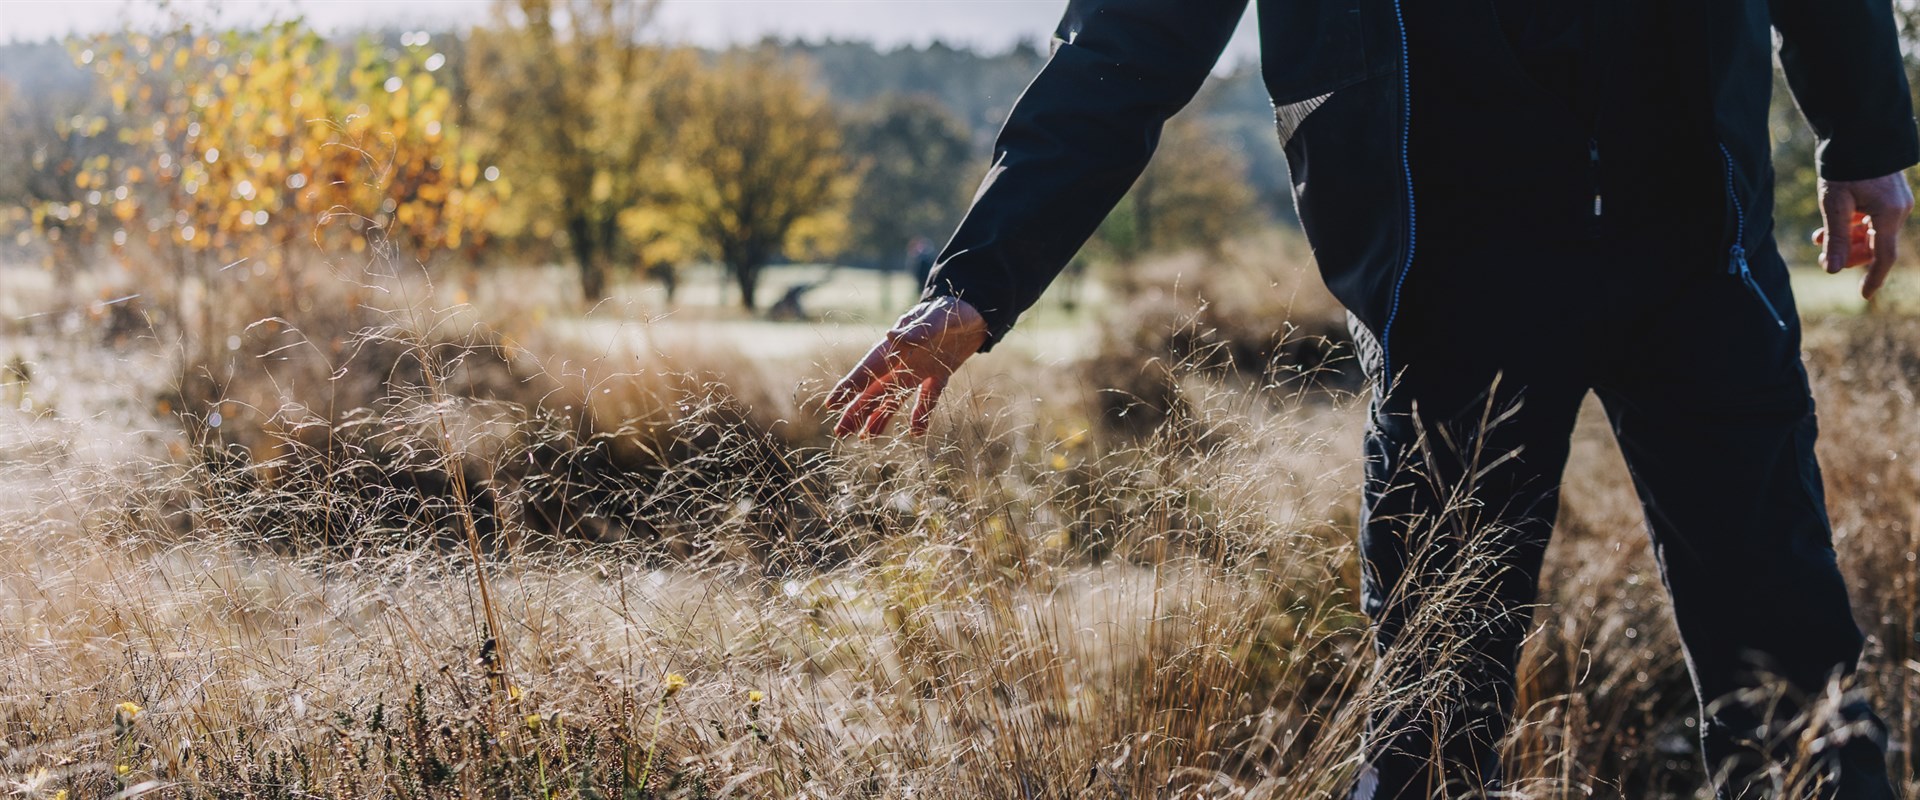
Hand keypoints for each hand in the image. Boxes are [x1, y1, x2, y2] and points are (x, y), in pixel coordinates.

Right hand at [827, 296, 988, 436]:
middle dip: (856, 410)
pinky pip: (927, 399)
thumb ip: (917, 329)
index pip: (868, 370)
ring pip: (893, 397)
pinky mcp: (939, 375)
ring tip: (863, 438)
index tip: (832, 403)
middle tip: (839, 432)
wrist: (977, 309)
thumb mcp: (937, 317)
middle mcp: (903, 360)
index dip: (849, 387)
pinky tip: (915, 433)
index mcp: (897, 346)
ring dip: (878, 417)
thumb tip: (890, 337)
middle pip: (874, 389)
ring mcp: (919, 369)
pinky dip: (921, 415)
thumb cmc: (952, 308)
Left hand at [1817, 172, 1913, 298]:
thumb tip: (1832, 270)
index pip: (1883, 255)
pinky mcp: (1887, 195)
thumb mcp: (1834, 204)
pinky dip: (1851, 226)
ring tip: (1817, 239)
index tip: (1863, 296)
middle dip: (1848, 254)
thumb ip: (1835, 238)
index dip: (1873, 278)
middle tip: (1822, 256)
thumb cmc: (1844, 166)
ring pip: (1871, 233)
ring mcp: (1895, 202)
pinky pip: (1871, 219)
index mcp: (1889, 213)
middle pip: (1875, 245)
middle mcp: (1897, 210)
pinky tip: (1827, 228)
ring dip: (1846, 239)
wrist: (1858, 132)